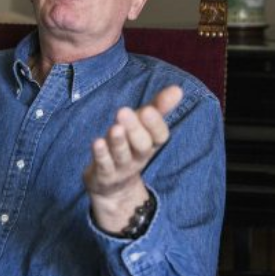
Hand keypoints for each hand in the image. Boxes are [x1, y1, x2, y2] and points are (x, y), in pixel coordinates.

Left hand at [83, 85, 182, 233]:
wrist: (114, 186)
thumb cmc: (131, 146)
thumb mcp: (144, 126)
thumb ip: (159, 107)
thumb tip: (178, 89)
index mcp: (151, 143)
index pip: (160, 136)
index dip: (155, 124)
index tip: (149, 109)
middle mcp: (139, 156)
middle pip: (142, 145)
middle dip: (135, 129)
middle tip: (124, 111)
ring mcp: (122, 167)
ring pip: (122, 155)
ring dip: (118, 141)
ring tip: (114, 127)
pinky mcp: (104, 175)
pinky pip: (104, 165)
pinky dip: (101, 154)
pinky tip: (97, 142)